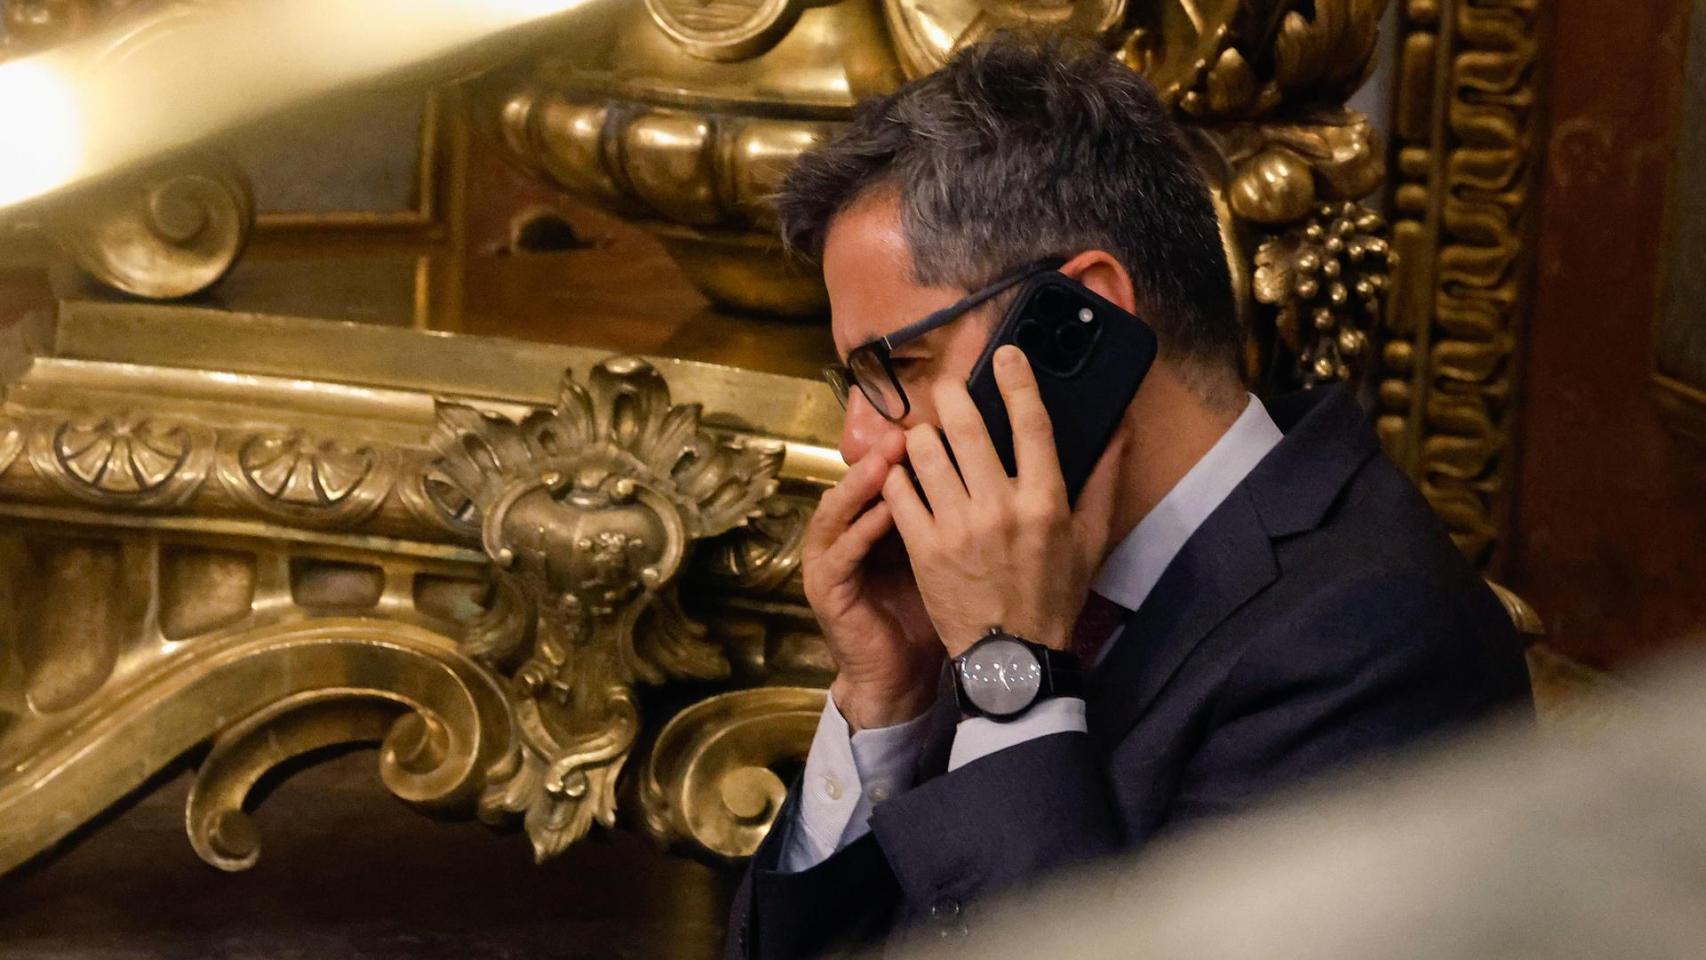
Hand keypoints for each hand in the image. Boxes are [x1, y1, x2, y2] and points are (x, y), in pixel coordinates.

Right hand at [802, 430, 944, 731]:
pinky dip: (862, 528)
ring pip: (840, 507)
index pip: (889, 474)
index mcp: (880, 523)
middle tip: (912, 424)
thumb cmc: (932, 617)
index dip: (909, 445)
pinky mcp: (827, 587)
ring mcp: (833, 558)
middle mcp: (850, 533)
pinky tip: (885, 510)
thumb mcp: (949, 557)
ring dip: (864, 481)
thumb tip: (1007, 473)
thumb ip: (961, 515)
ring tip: (889, 456)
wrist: (901, 678)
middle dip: (885, 451)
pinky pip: (842, 550)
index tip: (942, 421)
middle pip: (860, 481)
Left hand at [882, 345, 1125, 656]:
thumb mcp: (1092, 539)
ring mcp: (957, 527)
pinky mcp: (924, 548)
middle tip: (948, 387)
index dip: (1018, 380)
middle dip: (953, 394)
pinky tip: (904, 474)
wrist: (1012, 657)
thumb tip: (1119, 427)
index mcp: (1045, 501)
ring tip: (925, 435)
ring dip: (922, 435)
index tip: (1006, 353)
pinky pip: (899, 492)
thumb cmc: (1053, 595)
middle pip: (966, 428)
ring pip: (925, 453)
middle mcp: (1000, 508)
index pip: (1032, 423)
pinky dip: (897, 475)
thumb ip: (1105, 479)